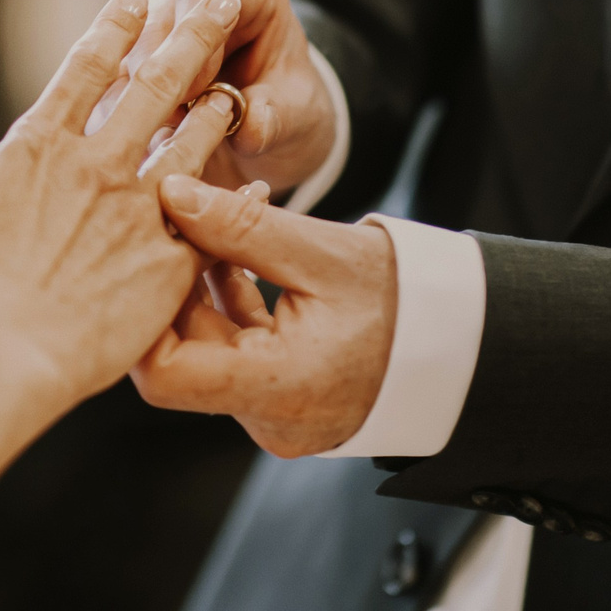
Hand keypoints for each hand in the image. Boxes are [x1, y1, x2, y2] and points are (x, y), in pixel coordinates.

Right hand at [0, 0, 248, 401]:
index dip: (115, 28)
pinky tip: (256, 183)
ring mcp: (140, 214)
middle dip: (192, 38)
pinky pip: (214, 223)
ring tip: (239, 84)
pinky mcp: (168, 265)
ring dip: (218, 108)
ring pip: (192, 145)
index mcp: (42, 146)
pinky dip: (236, 199)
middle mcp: (99, 167)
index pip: (87, 69)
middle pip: (156, 88)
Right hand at [121, 0, 336, 195]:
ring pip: (120, 52)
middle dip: (153, 77)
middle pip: (153, 20)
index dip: (193, 41)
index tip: (197, 95)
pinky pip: (105, 83)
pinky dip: (114, 119)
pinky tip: (124, 150)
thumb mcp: (298, 115)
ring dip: (129, 103)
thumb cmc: (287, 109)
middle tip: (163, 130)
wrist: (265, 123)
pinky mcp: (124, 56)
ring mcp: (151, 20)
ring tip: (144, 147)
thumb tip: (253, 125)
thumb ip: (278, 117)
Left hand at [129, 178, 397, 456]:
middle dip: (173, 286)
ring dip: (202, 288)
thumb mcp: (323, 252)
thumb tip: (170, 192)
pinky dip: (231, 305)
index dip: (143, 314)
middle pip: (183, 358)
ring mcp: (275, 415)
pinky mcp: (283, 401)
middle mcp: (269, 418)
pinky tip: (236, 251)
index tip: (147, 251)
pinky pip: (236, 354)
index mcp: (278, 389)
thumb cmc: (407, 299)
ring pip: (207, 352)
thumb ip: (241, 226)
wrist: (467, 343)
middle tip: (177, 220)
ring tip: (216, 220)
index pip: (165, 375)